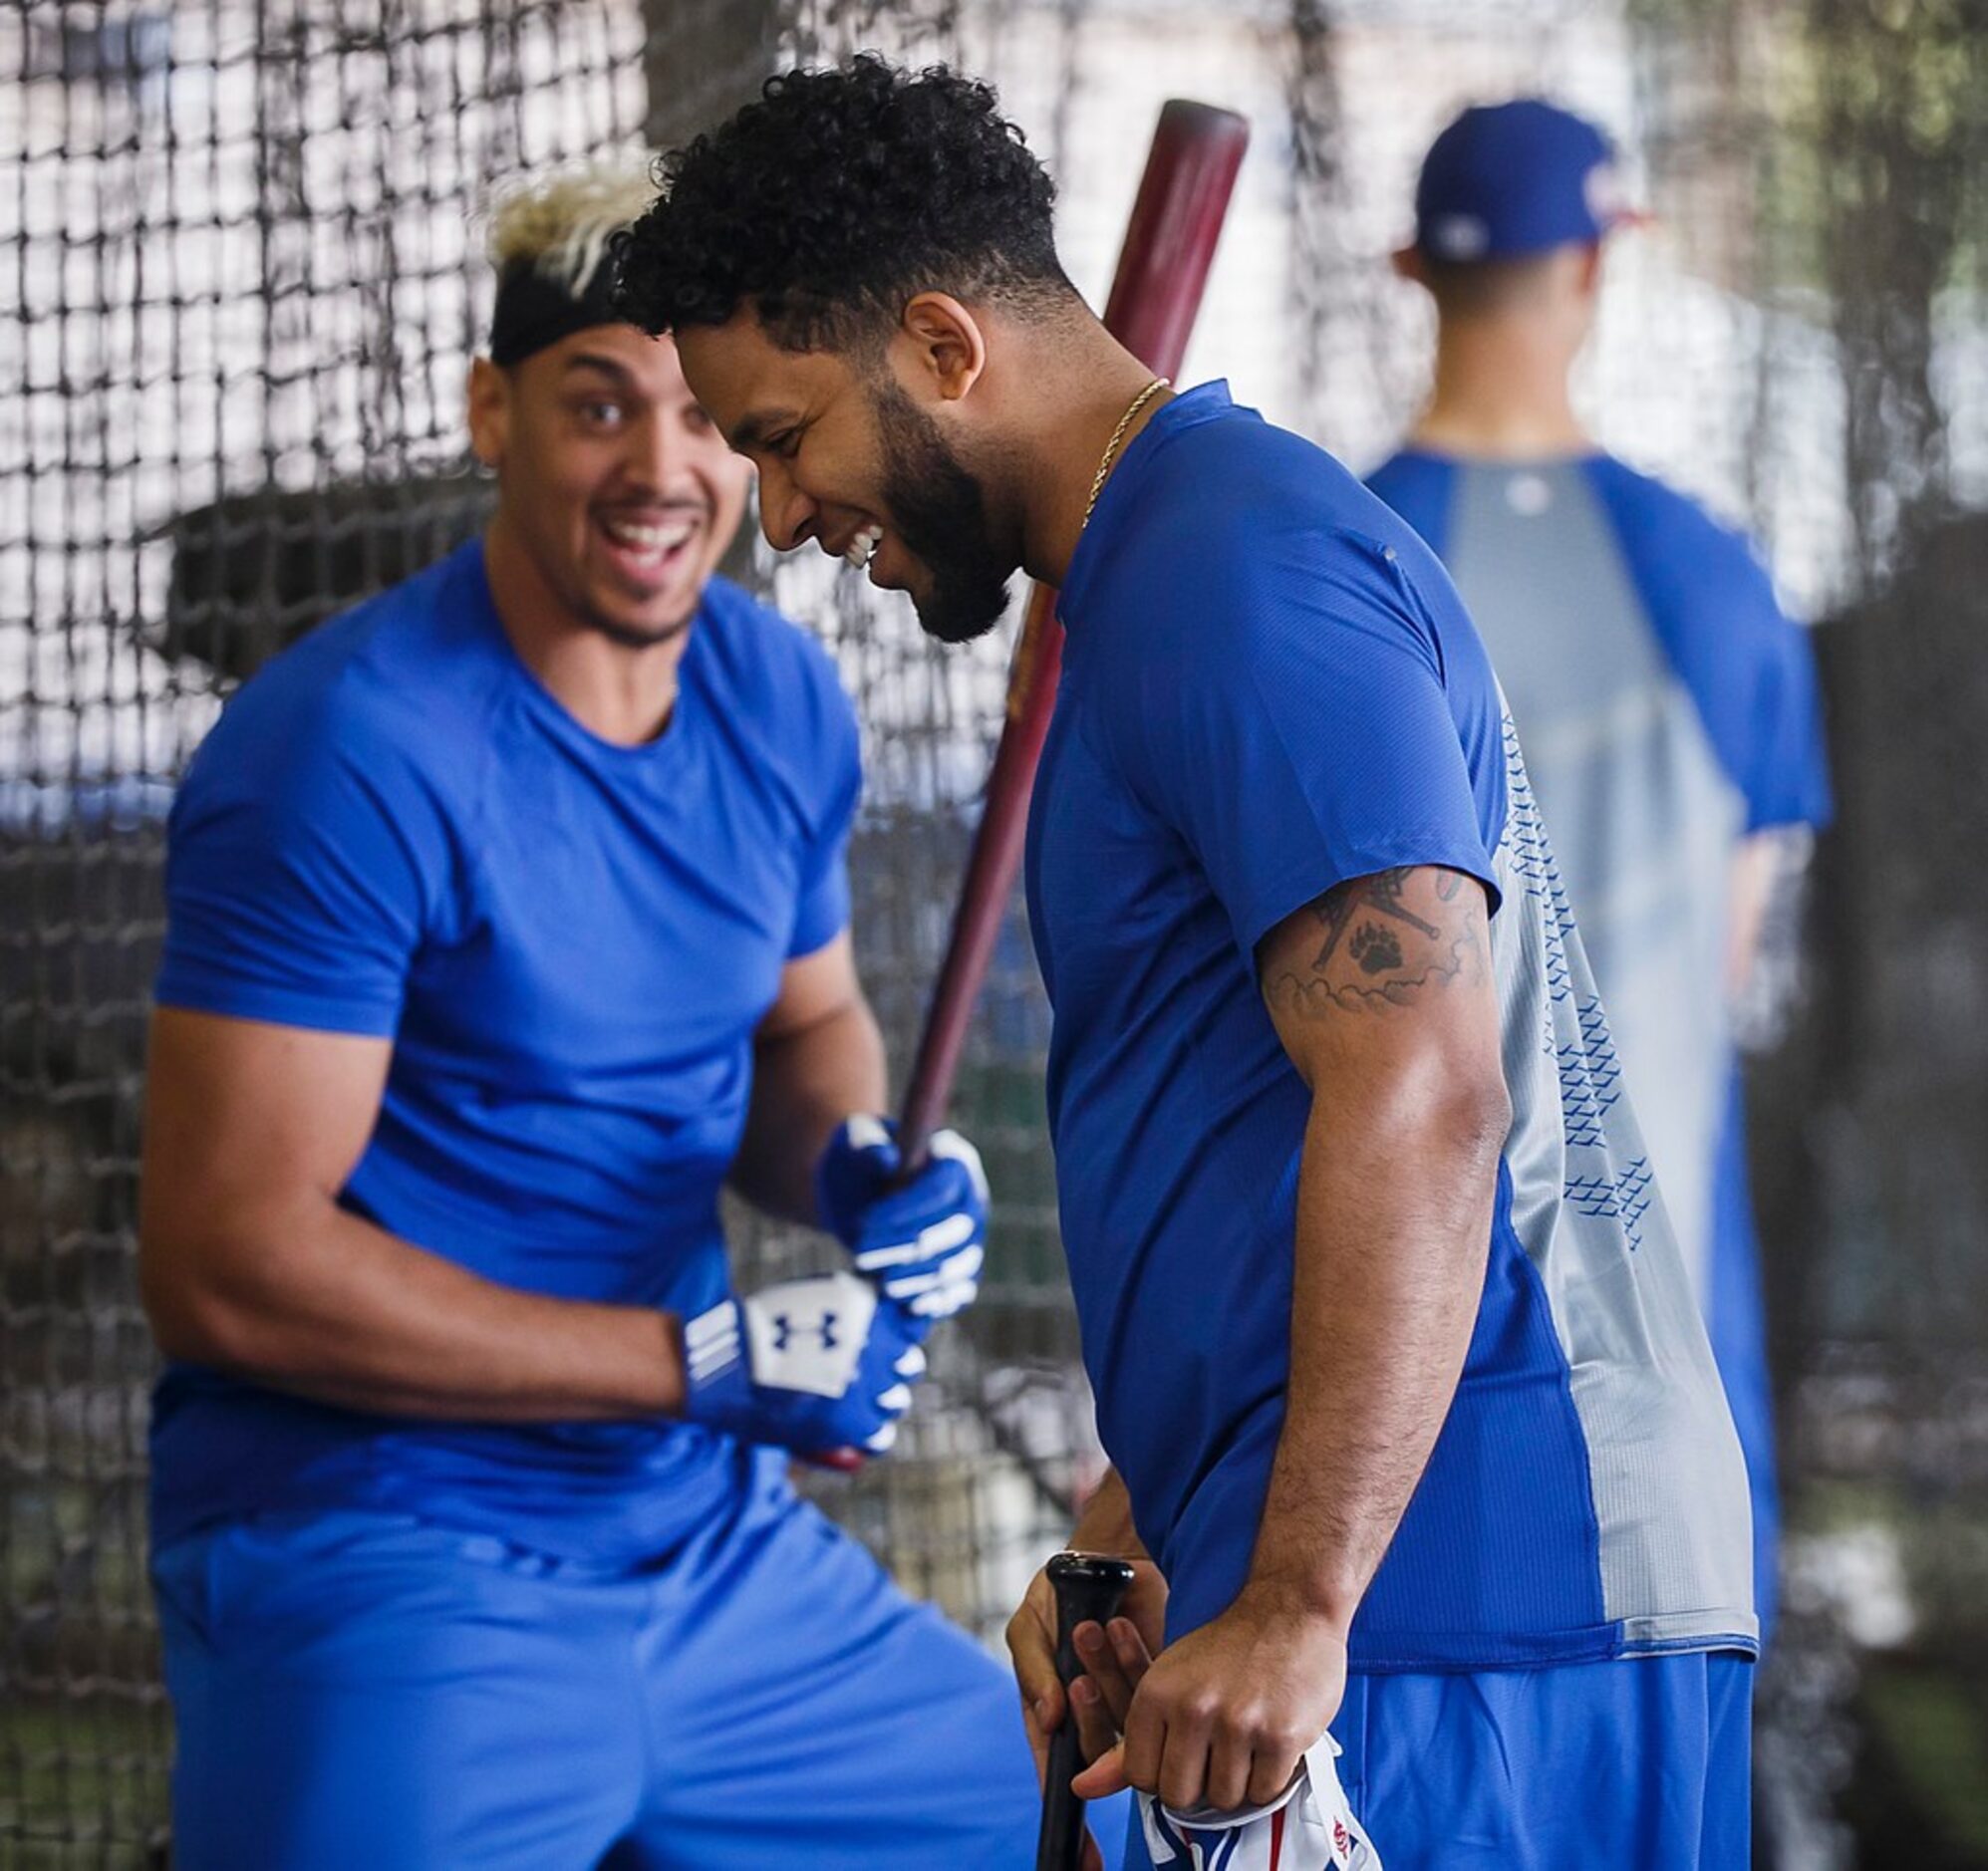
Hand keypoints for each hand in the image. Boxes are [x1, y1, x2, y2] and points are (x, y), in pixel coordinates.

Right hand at [680, 1271, 925, 1456]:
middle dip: (890, 1368)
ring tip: (851, 1403)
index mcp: (874, 1310)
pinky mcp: (855, 1422)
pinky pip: (878, 1435)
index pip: (913, 1322)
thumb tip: (875, 1318)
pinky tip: (852, 1430)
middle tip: (864, 1374)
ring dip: (879, 1402)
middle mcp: (882, 1347)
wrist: (733, 1364)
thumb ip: (849, 1308)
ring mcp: (872, 1386)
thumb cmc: (763, 1327)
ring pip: (895, 1401)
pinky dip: (869, 1434)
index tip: (887, 1338)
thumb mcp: (814, 1297)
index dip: (900, 1332)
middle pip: (908, 1363)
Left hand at [815, 1116, 987, 1323]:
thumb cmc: (857, 1161)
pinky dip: (939, 1300)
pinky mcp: (962, 1267)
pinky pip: (962, 1289)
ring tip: (880, 1281)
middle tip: (863, 1254)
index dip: (908, 1208)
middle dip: (910, 1246)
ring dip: (920, 1276)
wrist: (855, 1195)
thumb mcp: (853, 1140)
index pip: (944, 1186)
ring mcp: (972, 1234)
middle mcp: (972, 1195)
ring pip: (962, 1262)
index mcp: (953, 1157)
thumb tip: (886, 1160)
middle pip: (958, 1228)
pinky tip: (911, 1305)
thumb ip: (867, 1144)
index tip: (865, 1221)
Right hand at [1006, 1554, 1168, 1870]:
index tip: (1084, 1854)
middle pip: (1095, 1747)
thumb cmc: (1059, 1593)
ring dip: (1110, 1677)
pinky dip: (1135, 1661)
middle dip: (1088, 1713)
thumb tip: (1049, 1716)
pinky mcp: (1161, 1683)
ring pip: (1126, 1720)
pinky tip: (1119, 1626)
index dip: (1072, 1818)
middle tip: (1078, 1677)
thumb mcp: (1030, 1625)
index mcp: (1053, 1712)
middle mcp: (1092, 1717)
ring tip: (1095, 1630)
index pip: (1060, 1774)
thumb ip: (1033, 1668)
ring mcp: (1129, 1703)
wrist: (1108, 1555)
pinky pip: (1153, 1691)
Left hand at [1071, 1582, 1347, 1814]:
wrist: (1290, 1610)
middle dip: (1198, 1785)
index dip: (1161, 1773)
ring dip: (1237, 1781)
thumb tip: (1081, 1788)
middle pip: (1180, 1796)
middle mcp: (1192, 1709)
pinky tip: (1270, 1741)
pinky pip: (1264, 1793)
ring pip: (1225, 1799)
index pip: (1140, 1776)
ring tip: (1245, 1739)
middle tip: (1216, 1751)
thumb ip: (1127, 1742)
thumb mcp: (1168, 1682)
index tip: (1179, 1753)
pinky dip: (1269, 1778)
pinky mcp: (1280, 1737)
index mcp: (1155, 1694)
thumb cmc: (1226, 1651)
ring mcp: (1238, 1725)